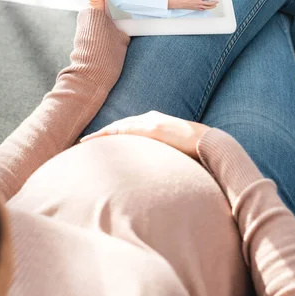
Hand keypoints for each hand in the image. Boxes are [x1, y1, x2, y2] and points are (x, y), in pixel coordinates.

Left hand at [80, 110, 210, 160]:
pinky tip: (98, 140)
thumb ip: (163, 159)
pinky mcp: (152, 128)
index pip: (128, 129)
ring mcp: (151, 122)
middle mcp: (150, 119)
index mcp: (156, 125)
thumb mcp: (175, 155)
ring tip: (85, 144)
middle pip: (119, 126)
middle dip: (102, 135)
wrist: (211, 145)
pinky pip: (125, 129)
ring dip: (102, 135)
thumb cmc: (196, 153)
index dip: (111, 136)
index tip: (97, 145)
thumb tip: (156, 176)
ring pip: (118, 126)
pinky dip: (110, 134)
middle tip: (83, 144)